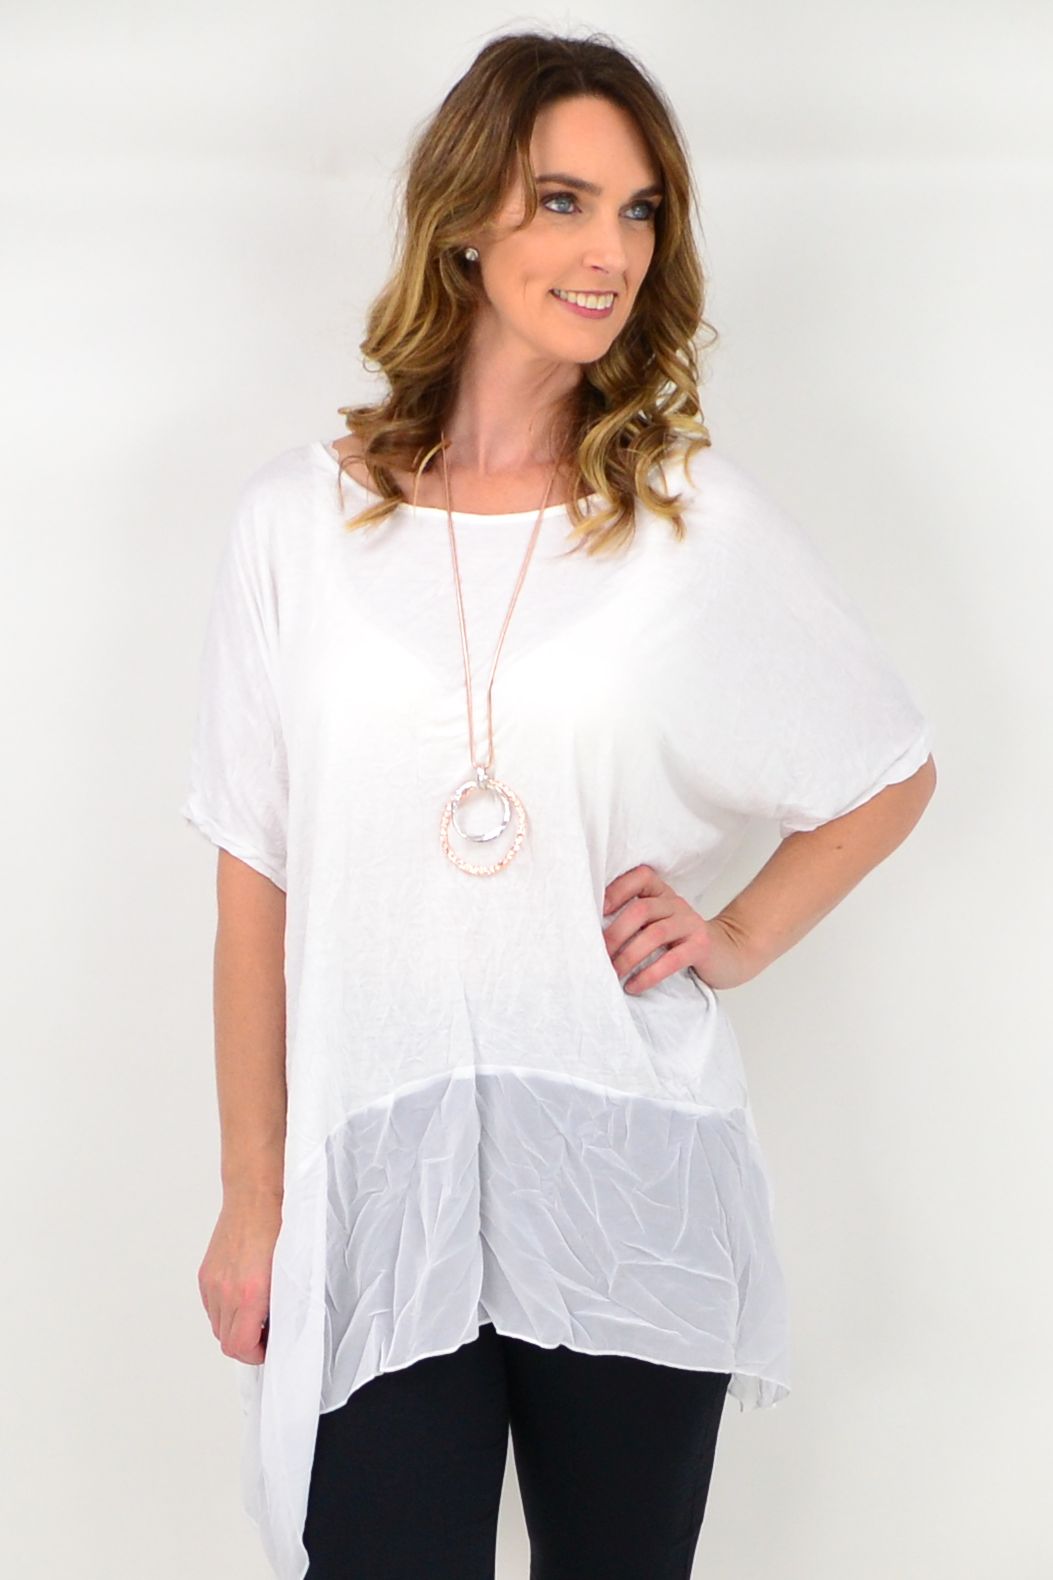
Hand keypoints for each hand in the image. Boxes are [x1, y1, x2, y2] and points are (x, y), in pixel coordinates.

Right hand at [198, 1193, 281, 1364]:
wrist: (254, 1198)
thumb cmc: (277, 1228)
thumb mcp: (289, 1271)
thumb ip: (281, 1304)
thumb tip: (277, 1326)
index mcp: (250, 1293)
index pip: (240, 1346)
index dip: (256, 1355)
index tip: (268, 1348)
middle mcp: (226, 1291)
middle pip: (226, 1342)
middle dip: (246, 1345)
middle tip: (265, 1335)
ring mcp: (212, 1283)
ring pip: (217, 1326)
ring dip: (234, 1329)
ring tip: (255, 1315)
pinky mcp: (205, 1275)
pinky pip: (211, 1307)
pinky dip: (224, 1312)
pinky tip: (242, 1299)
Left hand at [602, 863, 758, 991]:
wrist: (728, 953)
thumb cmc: (682, 940)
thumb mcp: (658, 923)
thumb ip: (634, 920)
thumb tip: (592, 935)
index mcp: (662, 894)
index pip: (639, 877)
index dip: (616, 891)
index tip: (594, 913)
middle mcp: (676, 903)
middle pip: (640, 910)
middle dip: (614, 935)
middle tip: (597, 956)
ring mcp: (690, 923)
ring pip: (654, 934)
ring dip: (628, 957)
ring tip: (613, 974)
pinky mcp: (701, 946)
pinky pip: (672, 959)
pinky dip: (649, 975)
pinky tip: (634, 986)